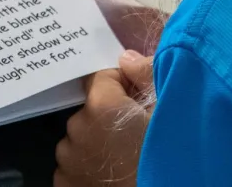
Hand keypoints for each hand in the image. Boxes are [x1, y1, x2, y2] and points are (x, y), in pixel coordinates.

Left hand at [54, 52, 154, 186]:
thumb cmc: (166, 159)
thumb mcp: (169, 115)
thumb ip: (147, 77)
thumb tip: (125, 57)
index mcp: (102, 106)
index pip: (102, 76)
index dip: (122, 85)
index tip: (138, 102)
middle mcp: (77, 128)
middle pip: (91, 108)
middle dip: (109, 116)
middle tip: (135, 135)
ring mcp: (67, 160)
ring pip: (81, 138)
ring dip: (96, 141)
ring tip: (124, 159)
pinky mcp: (63, 184)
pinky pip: (74, 163)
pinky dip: (88, 165)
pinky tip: (110, 175)